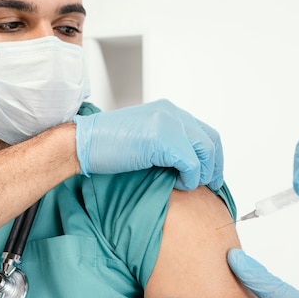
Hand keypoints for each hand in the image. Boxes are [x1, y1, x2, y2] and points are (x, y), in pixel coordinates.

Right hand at [73, 99, 222, 190]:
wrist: (85, 143)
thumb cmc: (108, 145)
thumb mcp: (144, 138)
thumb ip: (166, 142)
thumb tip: (188, 165)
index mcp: (168, 111)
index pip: (204, 132)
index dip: (212, 156)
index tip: (210, 174)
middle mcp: (172, 113)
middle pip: (210, 142)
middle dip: (213, 167)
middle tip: (210, 185)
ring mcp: (168, 124)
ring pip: (205, 153)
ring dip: (201, 174)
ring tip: (188, 185)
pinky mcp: (163, 140)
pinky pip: (191, 164)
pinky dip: (189, 179)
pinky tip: (177, 184)